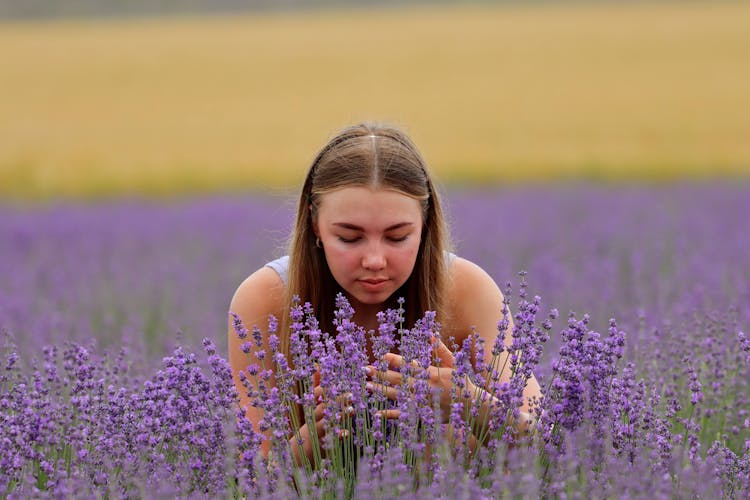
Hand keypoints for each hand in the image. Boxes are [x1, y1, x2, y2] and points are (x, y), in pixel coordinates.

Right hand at [290, 368, 353, 465]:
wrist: (297, 452)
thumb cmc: (310, 424)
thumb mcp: (312, 404)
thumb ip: (316, 385)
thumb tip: (317, 364)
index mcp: (313, 406)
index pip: (319, 393)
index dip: (328, 387)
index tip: (343, 380)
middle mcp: (314, 416)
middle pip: (325, 404)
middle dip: (338, 399)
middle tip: (352, 394)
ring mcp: (317, 429)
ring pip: (328, 420)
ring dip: (340, 415)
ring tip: (352, 410)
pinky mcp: (320, 442)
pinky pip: (330, 439)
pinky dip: (338, 436)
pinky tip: (346, 433)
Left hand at [363, 337, 479, 422]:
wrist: (472, 406)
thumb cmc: (462, 382)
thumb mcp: (453, 363)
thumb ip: (440, 349)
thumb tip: (429, 334)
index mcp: (430, 372)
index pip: (407, 365)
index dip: (393, 360)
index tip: (380, 356)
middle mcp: (423, 386)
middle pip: (398, 379)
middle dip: (380, 374)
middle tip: (364, 370)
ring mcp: (421, 402)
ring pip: (397, 395)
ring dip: (381, 391)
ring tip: (367, 386)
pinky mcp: (422, 415)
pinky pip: (403, 415)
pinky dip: (390, 414)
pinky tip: (377, 412)